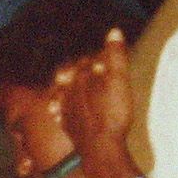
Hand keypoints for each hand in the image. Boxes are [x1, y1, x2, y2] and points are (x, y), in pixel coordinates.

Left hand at [56, 32, 136, 177]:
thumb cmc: (112, 112)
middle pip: (71, 77)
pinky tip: (58, 112)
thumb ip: (115, 56)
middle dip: (77, 72)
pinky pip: (60, 115)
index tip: (99, 58)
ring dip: (65, 88)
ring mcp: (66, 110)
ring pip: (62, 94)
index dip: (92, 60)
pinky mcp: (68, 127)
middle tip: (83, 68)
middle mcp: (69, 93)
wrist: (100, 147)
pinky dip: (59, 109)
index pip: (84, 63)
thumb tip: (113, 31)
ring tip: (64, 84)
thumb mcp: (119, 81)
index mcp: (81, 78)